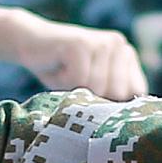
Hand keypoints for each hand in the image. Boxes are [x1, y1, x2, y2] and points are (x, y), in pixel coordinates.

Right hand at [12, 18, 144, 102]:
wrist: (27, 40)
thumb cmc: (61, 70)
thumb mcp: (93, 86)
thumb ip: (113, 97)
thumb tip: (125, 122)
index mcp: (127, 55)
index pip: (134, 94)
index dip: (111, 103)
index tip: (91, 92)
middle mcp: (119, 45)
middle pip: (117, 94)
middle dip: (92, 96)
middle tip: (74, 79)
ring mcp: (102, 42)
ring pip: (97, 89)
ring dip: (75, 89)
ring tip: (65, 72)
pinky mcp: (82, 43)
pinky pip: (78, 81)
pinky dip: (62, 81)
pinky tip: (57, 66)